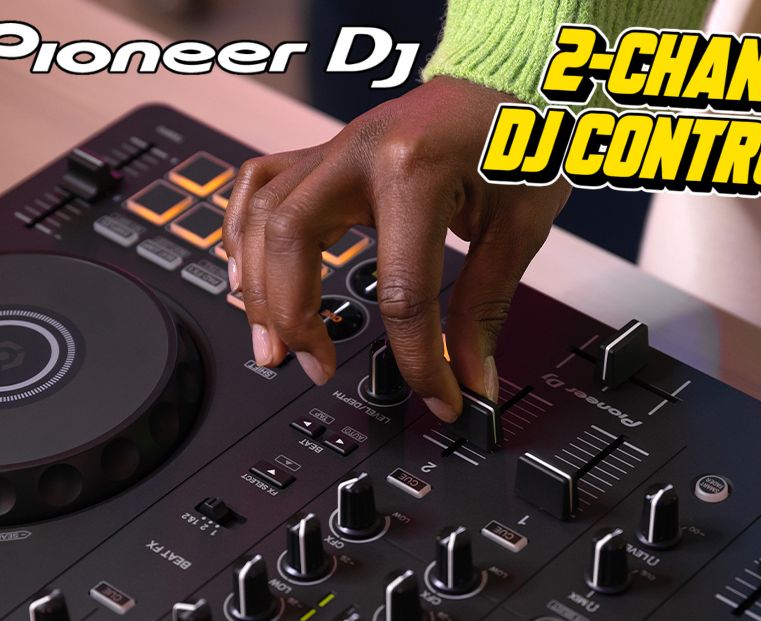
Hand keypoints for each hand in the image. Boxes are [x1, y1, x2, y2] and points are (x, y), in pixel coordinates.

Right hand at [223, 77, 570, 420]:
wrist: (510, 81)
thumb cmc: (519, 137)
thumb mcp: (516, 228)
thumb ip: (484, 310)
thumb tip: (473, 381)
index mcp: (416, 170)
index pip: (402, 294)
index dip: (419, 361)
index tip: (438, 398)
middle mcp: (361, 152)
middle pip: (291, 241)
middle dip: (295, 318)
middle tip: (314, 370)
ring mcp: (336, 149)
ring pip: (262, 215)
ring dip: (258, 287)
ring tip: (273, 345)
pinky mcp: (327, 155)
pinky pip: (258, 185)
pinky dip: (241, 233)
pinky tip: (245, 276)